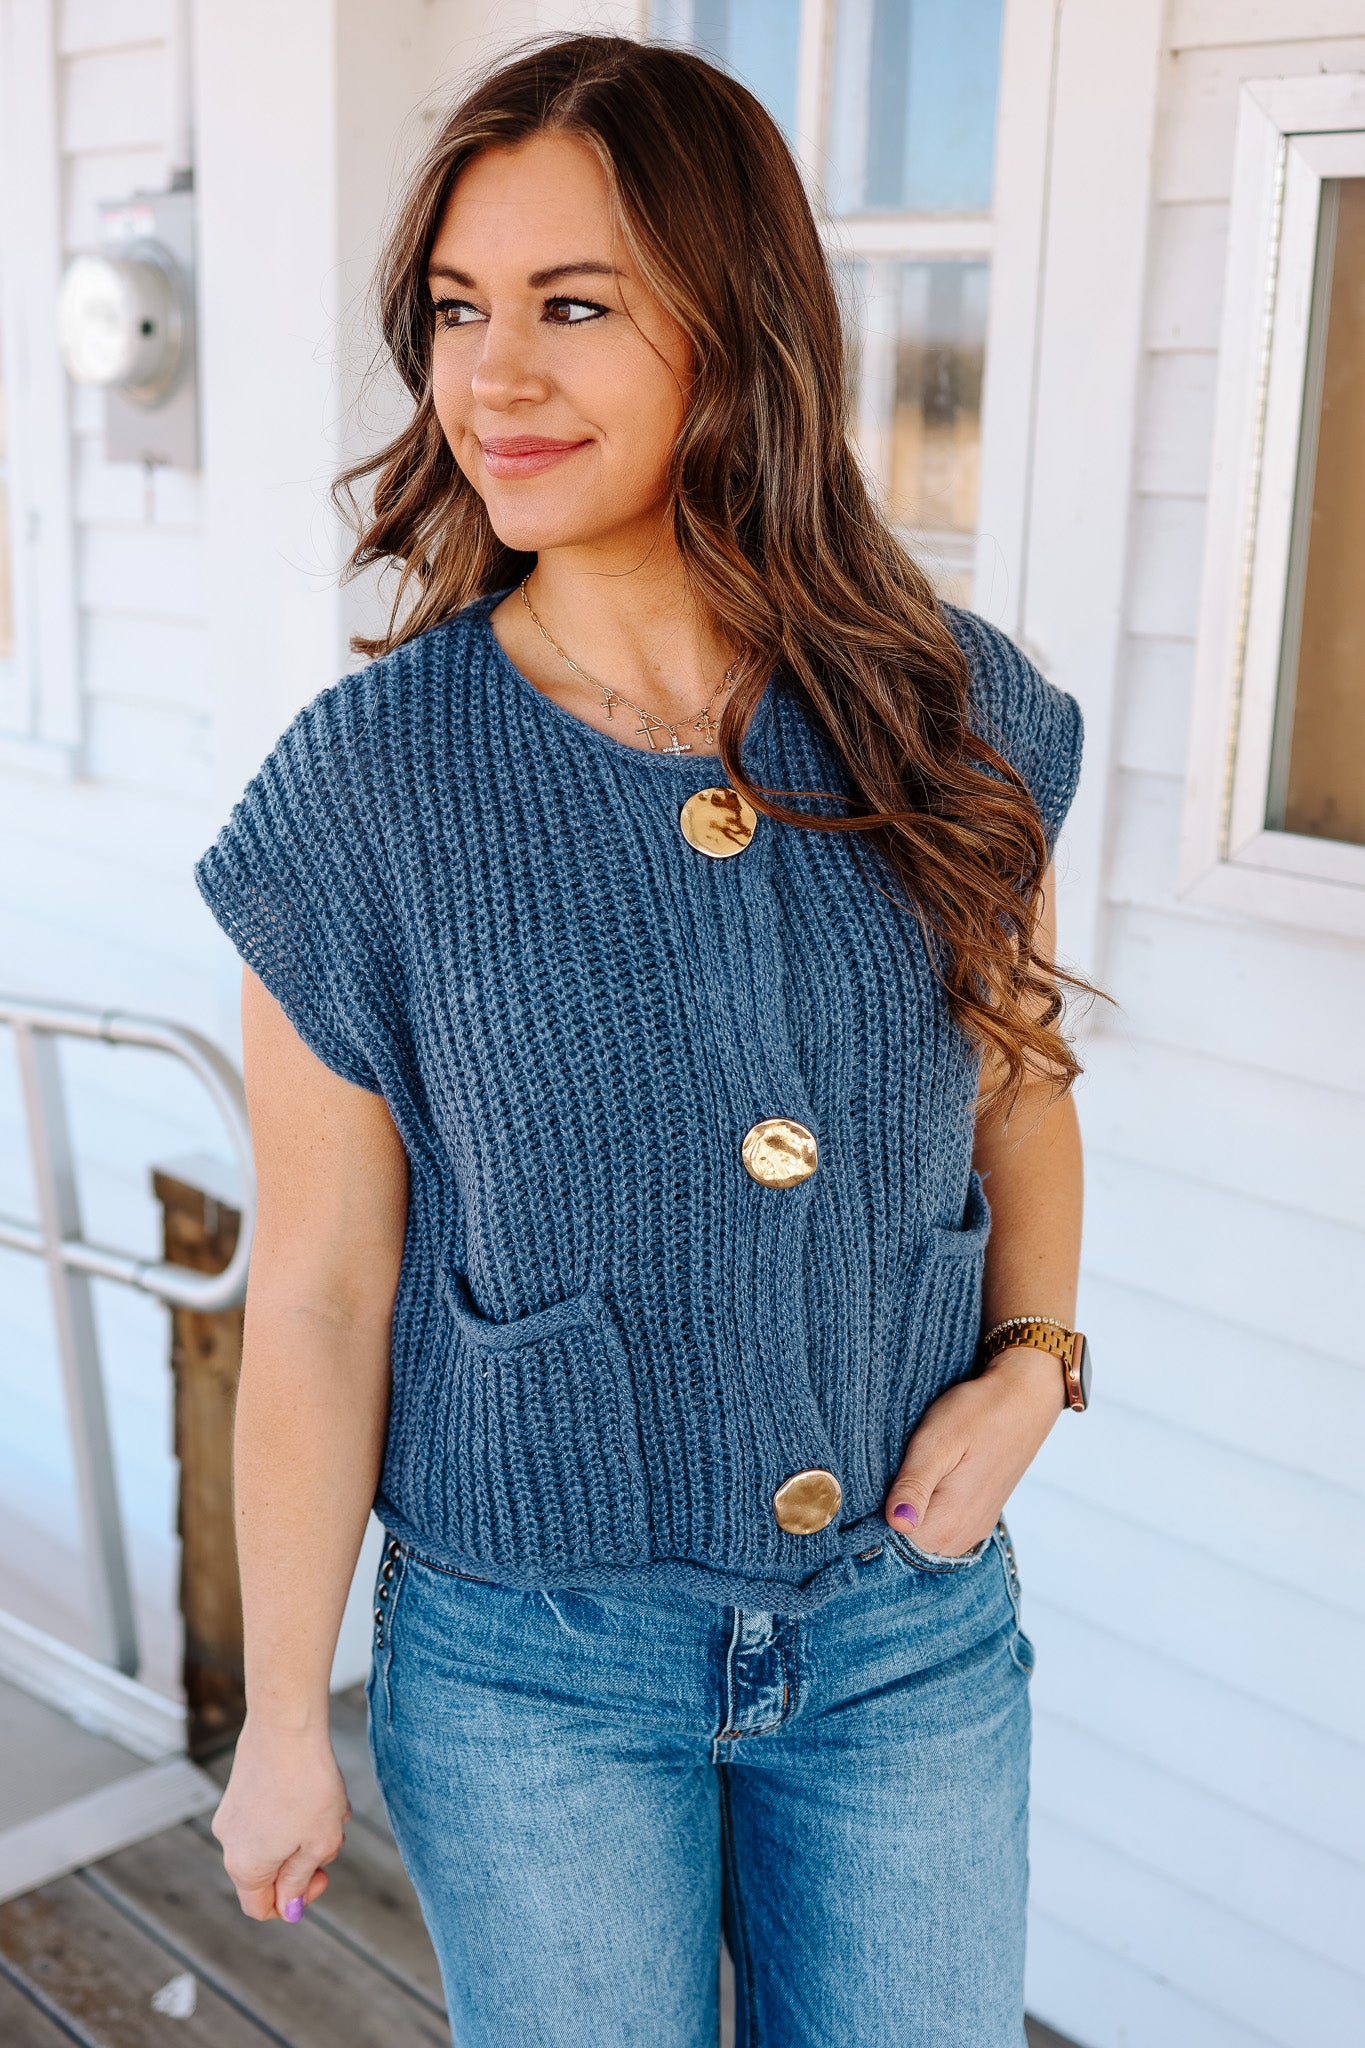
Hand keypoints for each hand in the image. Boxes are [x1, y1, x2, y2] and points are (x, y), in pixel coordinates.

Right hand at [211, 1715, 350, 1921]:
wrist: (286, 1722)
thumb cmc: (307, 1785)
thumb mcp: (317, 1843)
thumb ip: (299, 1881)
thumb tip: (287, 1907)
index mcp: (244, 1866)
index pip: (261, 1907)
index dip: (293, 1902)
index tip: (321, 1876)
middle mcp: (229, 1842)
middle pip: (269, 1872)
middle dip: (305, 1860)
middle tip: (332, 1837)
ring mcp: (232, 1811)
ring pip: (274, 1839)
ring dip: (305, 1831)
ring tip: (332, 1806)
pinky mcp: (240, 1787)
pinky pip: (270, 1814)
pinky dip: (295, 1810)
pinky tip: (321, 1787)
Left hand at [884, 1345, 1065, 1553]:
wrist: (1023, 1400)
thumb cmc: (977, 1413)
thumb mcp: (936, 1442)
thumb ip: (914, 1486)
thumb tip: (897, 1523)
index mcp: (950, 1523)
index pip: (893, 1543)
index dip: (876, 1517)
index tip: (875, 1486)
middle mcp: (963, 1536)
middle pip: (908, 1544)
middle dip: (893, 1514)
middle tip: (894, 1472)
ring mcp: (973, 1529)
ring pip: (924, 1537)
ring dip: (911, 1511)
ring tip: (913, 1473)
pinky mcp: (978, 1517)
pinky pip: (943, 1528)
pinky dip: (929, 1510)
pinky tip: (929, 1481)